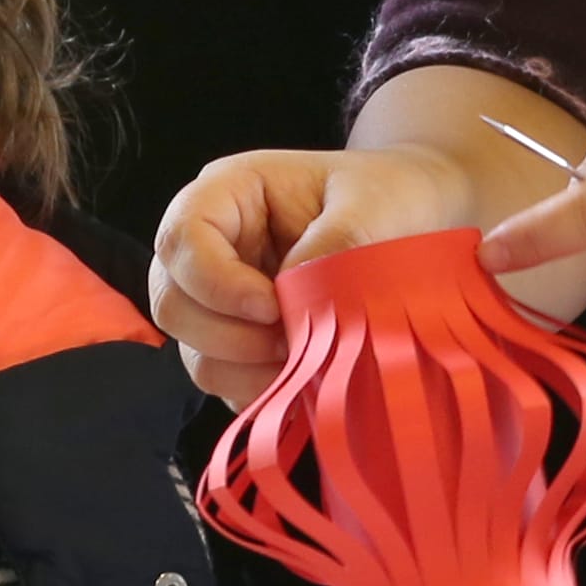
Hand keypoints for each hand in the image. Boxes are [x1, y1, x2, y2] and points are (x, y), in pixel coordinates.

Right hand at [156, 140, 585, 404]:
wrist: (414, 216)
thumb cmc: (390, 194)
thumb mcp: (372, 204)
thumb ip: (332, 244)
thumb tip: (294, 300)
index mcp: (228, 194)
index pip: (181, 241)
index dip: (215, 284)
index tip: (272, 307)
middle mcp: (211, 248)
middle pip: (172, 304)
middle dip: (228, 337)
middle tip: (292, 342)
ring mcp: (220, 301)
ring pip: (194, 352)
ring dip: (246, 371)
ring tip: (307, 362)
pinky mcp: (241, 344)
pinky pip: (228, 383)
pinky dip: (261, 391)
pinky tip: (306, 379)